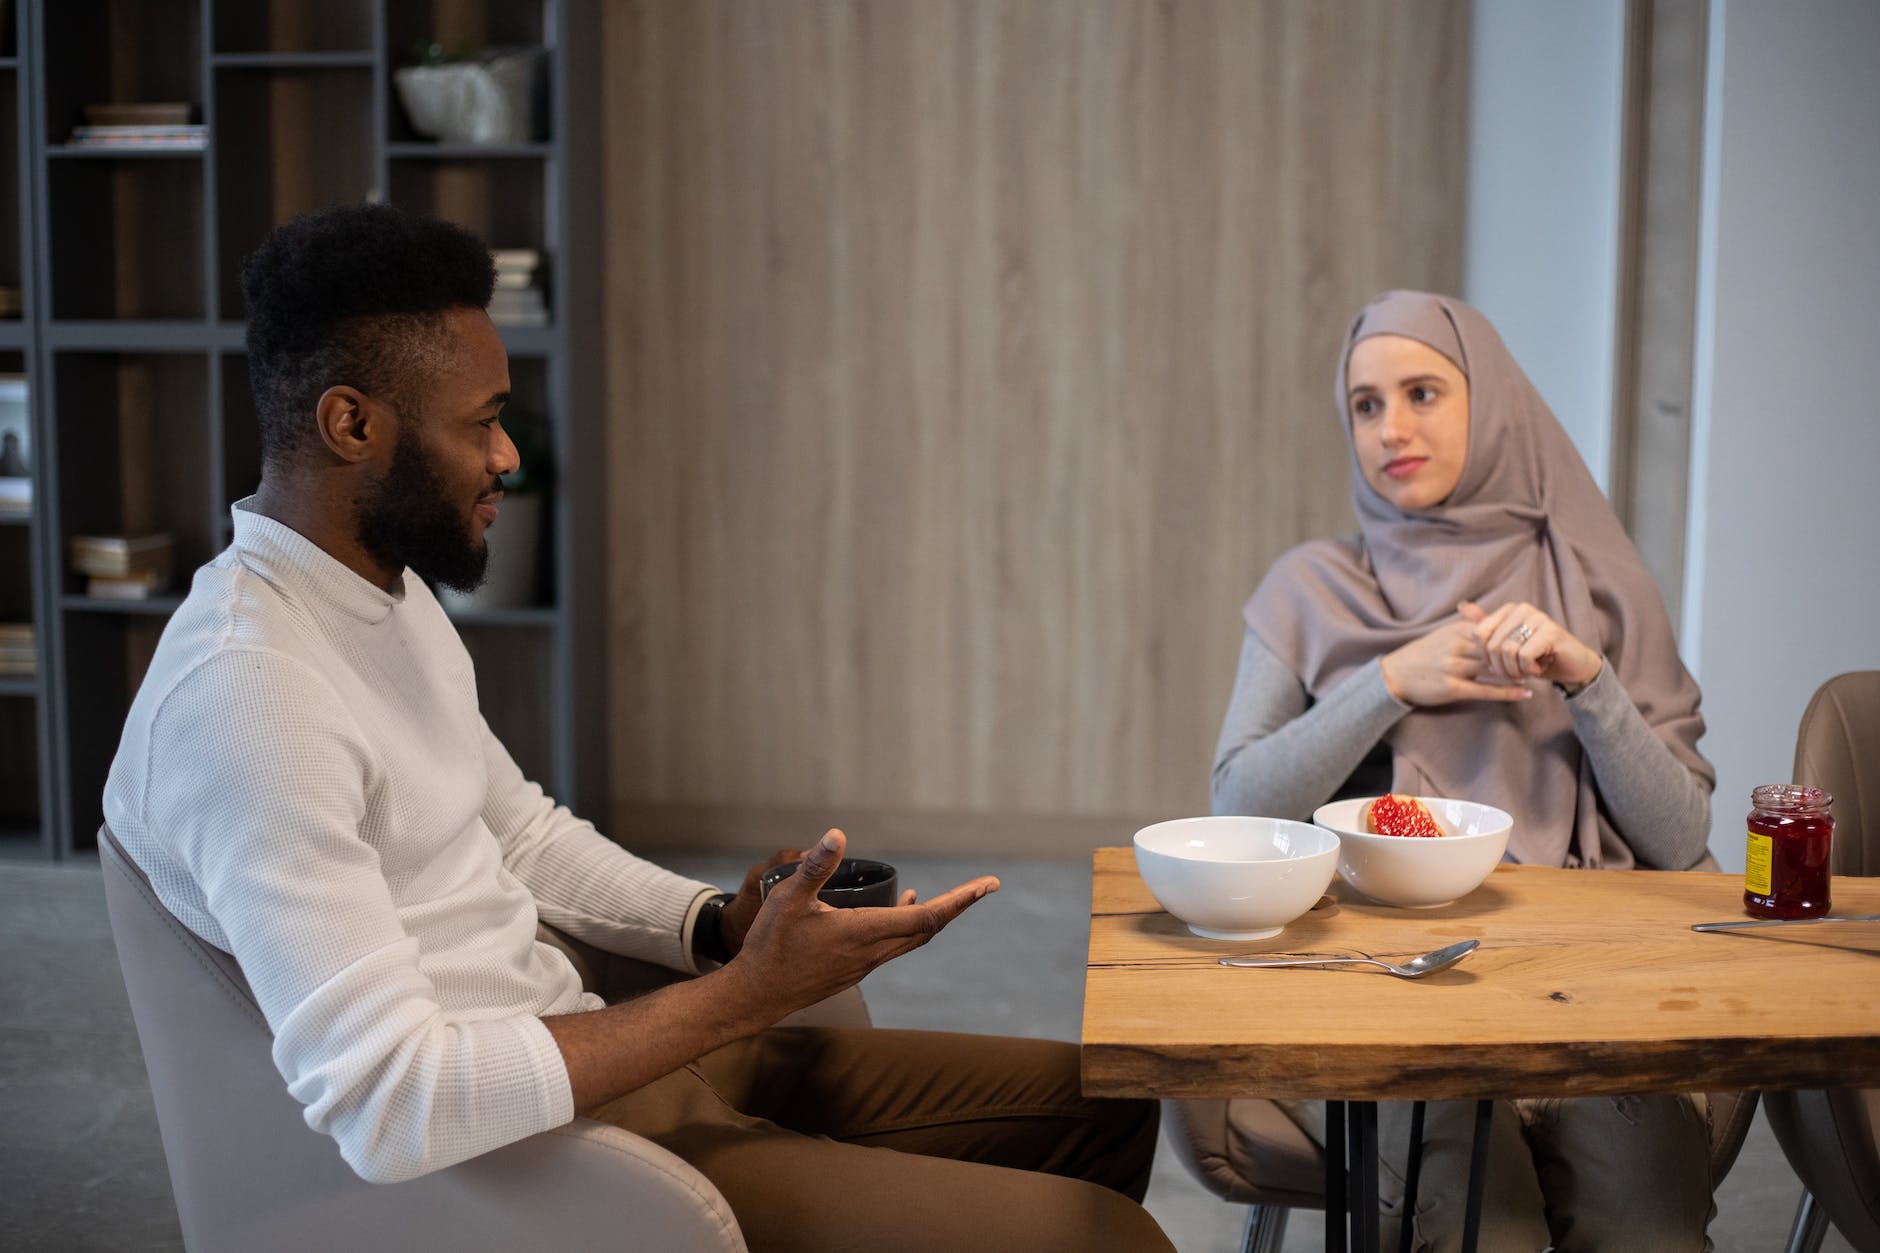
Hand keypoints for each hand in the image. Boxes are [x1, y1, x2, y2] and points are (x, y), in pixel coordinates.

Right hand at [720, 829, 998, 1017]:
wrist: (756, 995)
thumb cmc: (770, 946)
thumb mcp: (787, 899)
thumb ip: (815, 867)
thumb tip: (838, 835)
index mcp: (862, 932)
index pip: (926, 917)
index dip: (960, 900)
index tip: (987, 885)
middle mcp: (872, 952)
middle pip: (929, 929)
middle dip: (959, 906)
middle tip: (985, 886)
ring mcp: (865, 964)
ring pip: (913, 939)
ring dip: (935, 917)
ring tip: (954, 897)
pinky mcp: (855, 969)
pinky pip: (895, 946)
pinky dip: (910, 926)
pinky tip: (902, 909)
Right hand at [1379, 611, 1534, 706]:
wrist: (1393, 676)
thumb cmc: (1420, 656)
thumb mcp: (1441, 635)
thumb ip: (1464, 625)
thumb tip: (1483, 612)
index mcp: (1456, 631)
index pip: (1493, 630)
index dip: (1514, 635)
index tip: (1533, 639)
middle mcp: (1456, 647)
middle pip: (1497, 649)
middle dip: (1521, 653)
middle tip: (1544, 657)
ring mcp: (1454, 668)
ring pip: (1495, 669)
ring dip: (1518, 672)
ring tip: (1539, 674)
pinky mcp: (1452, 688)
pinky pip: (1486, 689)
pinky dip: (1507, 691)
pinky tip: (1524, 693)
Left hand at [1460, 600, 1601, 691]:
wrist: (1571, 667)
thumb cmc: (1536, 658)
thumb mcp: (1506, 646)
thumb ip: (1486, 627)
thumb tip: (1461, 606)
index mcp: (1509, 610)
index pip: (1478, 633)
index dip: (1484, 656)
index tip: (1498, 666)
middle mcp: (1522, 609)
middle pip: (1492, 645)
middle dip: (1500, 668)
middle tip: (1515, 674)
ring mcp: (1538, 618)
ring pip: (1507, 651)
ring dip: (1514, 670)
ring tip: (1526, 672)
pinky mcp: (1551, 632)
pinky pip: (1524, 656)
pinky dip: (1528, 669)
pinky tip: (1538, 668)